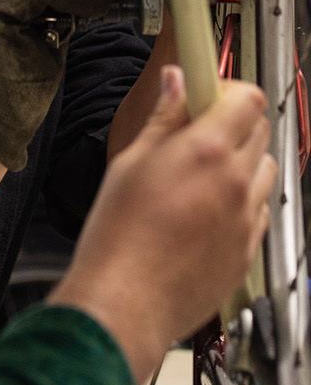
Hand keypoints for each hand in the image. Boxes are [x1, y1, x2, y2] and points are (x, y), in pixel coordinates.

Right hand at [49, 67, 276, 383]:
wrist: (126, 301)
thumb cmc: (119, 235)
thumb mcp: (131, 161)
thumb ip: (163, 118)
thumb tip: (175, 83)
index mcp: (207, 150)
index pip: (248, 97)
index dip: (228, 89)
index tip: (208, 92)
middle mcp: (236, 182)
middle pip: (260, 129)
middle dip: (233, 121)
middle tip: (198, 130)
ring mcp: (246, 219)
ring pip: (265, 169)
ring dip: (242, 161)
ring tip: (202, 173)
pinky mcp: (248, 251)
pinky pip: (259, 211)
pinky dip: (242, 201)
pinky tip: (205, 209)